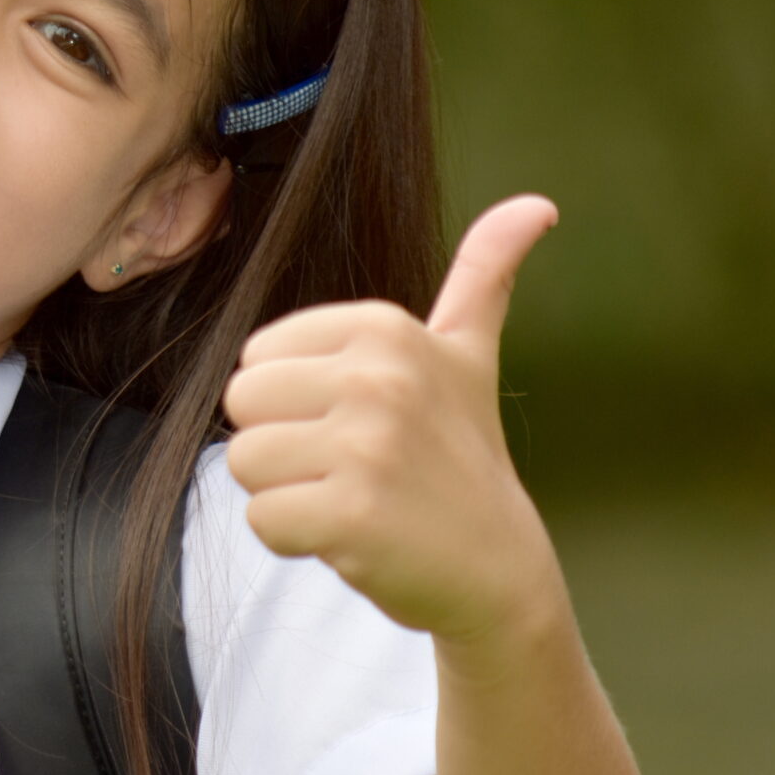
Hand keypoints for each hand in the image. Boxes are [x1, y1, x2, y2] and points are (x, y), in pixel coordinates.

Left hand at [222, 195, 565, 647]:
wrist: (499, 570)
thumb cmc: (463, 456)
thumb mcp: (469, 353)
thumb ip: (483, 274)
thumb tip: (535, 203)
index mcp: (383, 327)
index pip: (256, 357)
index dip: (293, 401)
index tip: (360, 422)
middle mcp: (377, 375)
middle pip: (240, 404)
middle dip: (280, 446)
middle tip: (350, 466)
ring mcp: (367, 445)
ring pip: (244, 462)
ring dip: (286, 493)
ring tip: (352, 498)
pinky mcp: (353, 515)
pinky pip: (262, 519)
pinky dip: (296, 541)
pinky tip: (353, 537)